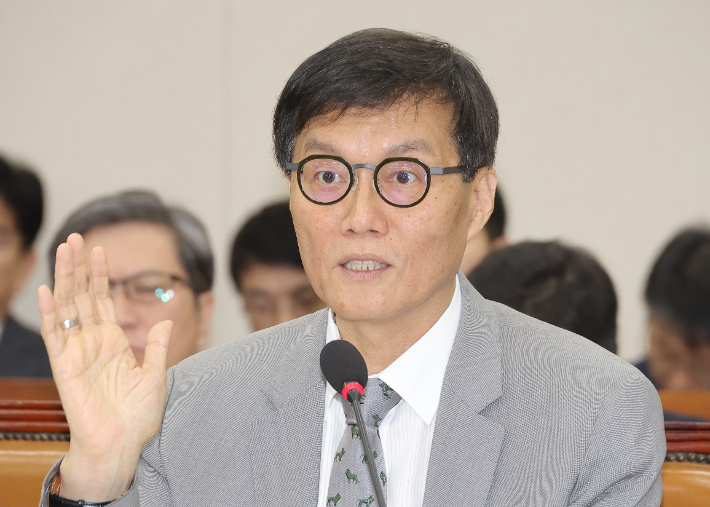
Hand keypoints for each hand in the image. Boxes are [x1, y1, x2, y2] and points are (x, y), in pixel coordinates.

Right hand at [38, 233, 171, 500]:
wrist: (122, 444)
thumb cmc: (137, 416)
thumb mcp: (155, 375)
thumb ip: (157, 347)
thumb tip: (164, 321)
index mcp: (113, 342)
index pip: (103, 300)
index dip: (101, 275)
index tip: (101, 249)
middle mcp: (92, 342)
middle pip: (82, 296)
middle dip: (79, 267)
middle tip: (77, 238)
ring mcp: (77, 352)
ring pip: (67, 307)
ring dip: (64, 278)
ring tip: (65, 249)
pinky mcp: (65, 366)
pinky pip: (55, 335)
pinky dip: (51, 313)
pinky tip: (47, 290)